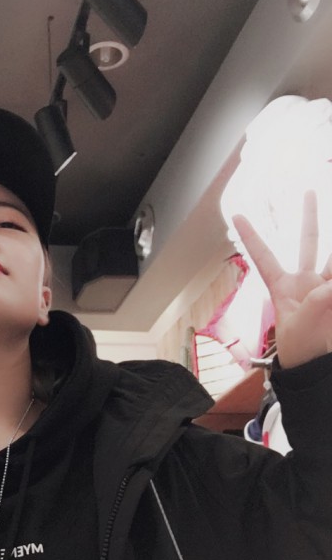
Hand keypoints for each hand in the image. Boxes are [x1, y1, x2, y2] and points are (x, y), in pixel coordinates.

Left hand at [233, 190, 331, 368]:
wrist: (316, 368)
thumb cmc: (299, 349)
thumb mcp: (302, 323)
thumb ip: (321, 298)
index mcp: (282, 287)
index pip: (263, 255)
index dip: (251, 235)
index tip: (236, 215)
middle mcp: (306, 282)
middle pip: (309, 243)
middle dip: (309, 217)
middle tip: (310, 191)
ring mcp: (327, 288)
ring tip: (324, 205)